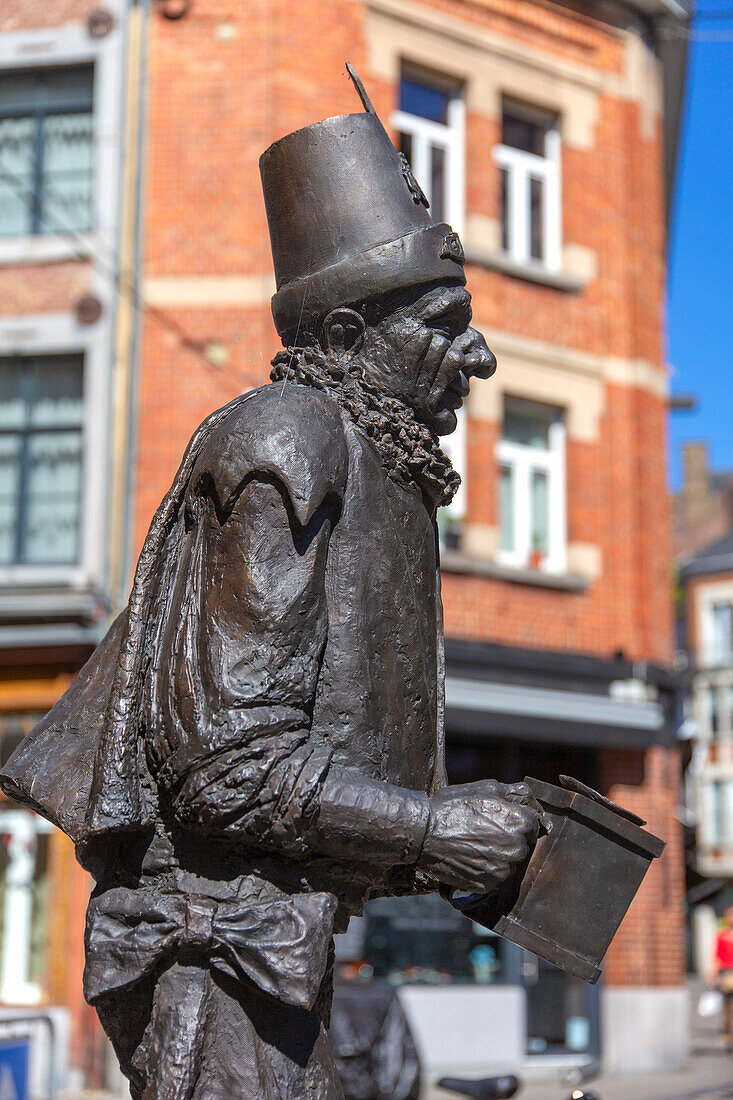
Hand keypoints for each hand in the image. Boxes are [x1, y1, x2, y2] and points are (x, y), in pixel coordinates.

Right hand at [418, 780, 541, 892]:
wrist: (424, 833)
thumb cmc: (453, 806)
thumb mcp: (486, 788)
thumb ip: (516, 793)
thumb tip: (536, 805)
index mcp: (519, 823)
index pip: (534, 826)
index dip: (517, 820)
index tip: (499, 819)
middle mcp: (515, 849)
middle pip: (522, 846)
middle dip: (510, 838)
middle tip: (484, 830)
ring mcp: (502, 869)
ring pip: (510, 863)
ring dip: (499, 855)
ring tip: (475, 843)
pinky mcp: (488, 884)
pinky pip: (495, 877)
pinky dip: (486, 869)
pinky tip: (470, 856)